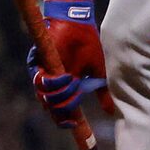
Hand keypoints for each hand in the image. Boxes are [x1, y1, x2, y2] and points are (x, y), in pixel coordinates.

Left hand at [29, 0, 108, 122]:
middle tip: (76, 98)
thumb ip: (102, 93)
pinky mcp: (39, 64)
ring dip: (61, 95)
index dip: (66, 120)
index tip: (74, 124)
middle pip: (52, 108)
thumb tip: (110, 112)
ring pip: (46, 98)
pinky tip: (67, 76)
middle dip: (64, 108)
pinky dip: (54, 83)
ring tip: (73, 82)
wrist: (78, 25)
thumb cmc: (88, 45)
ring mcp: (46, 75)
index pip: (61, 110)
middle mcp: (54, 84)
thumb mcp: (98, 72)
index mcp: (67, 87)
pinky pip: (42, 82)